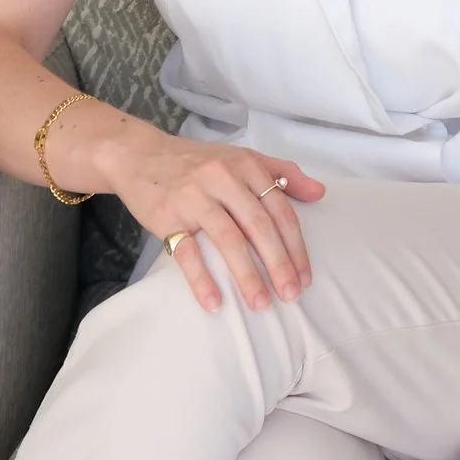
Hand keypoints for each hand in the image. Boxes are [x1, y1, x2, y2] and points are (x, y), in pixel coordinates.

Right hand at [102, 132, 325, 312]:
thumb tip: (320, 192)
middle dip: (279, 264)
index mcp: (245, 165)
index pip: (279, 210)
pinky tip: (214, 303)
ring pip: (228, 240)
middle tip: (291, 295)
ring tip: (261, 304)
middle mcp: (222, 178)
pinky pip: (187, 252)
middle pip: (258, 226)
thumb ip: (282, 173)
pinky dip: (201, 279)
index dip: (295, 246)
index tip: (305, 277)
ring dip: (247, 276)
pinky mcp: (167, 216)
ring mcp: (193, 197)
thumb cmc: (196, 163)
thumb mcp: (241, 159)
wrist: (139, 155)